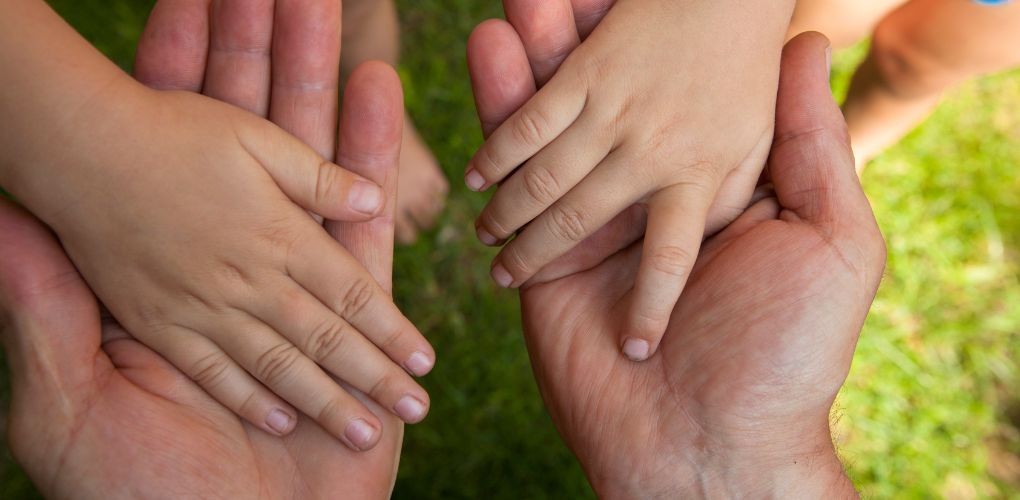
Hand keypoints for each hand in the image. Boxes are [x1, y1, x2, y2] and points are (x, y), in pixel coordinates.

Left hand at [0, 3, 406, 497]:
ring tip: (329, 13)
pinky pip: (364, 222)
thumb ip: (46, 302)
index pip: (169, 156)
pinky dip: (374, 157)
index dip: (177, 76)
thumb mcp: (62, 399)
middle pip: (247, 147)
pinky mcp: (356, 317)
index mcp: (163, 279)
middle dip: (261, 63)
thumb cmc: (134, 495)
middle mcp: (231, 269)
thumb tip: (3, 209)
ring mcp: (298, 289)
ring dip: (319, 89)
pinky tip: (377, 91)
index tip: (183, 4)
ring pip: (310, 168)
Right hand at [470, 13, 883, 496]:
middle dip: (571, 48)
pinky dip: (497, 131)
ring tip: (509, 12)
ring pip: (552, 137)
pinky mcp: (541, 265)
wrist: (714, 449)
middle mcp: (647, 201)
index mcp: (710, 189)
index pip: (672, 95)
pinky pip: (515, 190)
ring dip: (526, 72)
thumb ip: (815, 146)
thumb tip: (808, 49)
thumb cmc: (790, 350)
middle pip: (602, 108)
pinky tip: (483, 67)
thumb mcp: (833, 240)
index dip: (642, 39)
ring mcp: (591, 232)